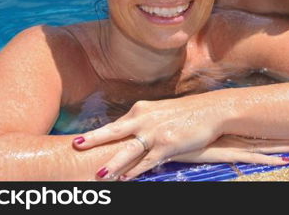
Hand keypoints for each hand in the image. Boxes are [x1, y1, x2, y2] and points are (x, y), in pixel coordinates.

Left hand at [72, 95, 223, 179]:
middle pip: (114, 131)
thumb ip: (143, 121)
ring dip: (113, 164)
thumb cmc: (187, 112)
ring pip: (128, 150)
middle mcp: (144, 119)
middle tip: (76, 145)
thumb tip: (128, 132)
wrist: (212, 110)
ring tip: (99, 174)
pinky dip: (135, 171)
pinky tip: (125, 179)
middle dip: (93, 139)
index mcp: (141, 109)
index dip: (98, 135)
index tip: (81, 141)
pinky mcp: (167, 145)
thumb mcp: (160, 112)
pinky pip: (147, 161)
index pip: (115, 124)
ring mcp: (155, 132)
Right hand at [118, 136, 288, 179]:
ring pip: (263, 144)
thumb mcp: (181, 133)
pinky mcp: (220, 154)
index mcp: (221, 127)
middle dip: (288, 132)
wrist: (152, 135)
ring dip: (286, 144)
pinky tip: (285, 161)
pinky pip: (250, 158)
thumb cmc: (162, 135)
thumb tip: (196, 132)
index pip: (253, 124)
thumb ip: (190, 134)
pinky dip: (269, 159)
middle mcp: (227, 133)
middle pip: (264, 131)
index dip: (274, 123)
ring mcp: (226, 143)